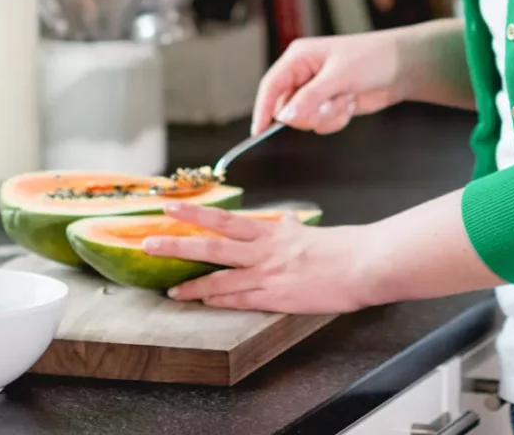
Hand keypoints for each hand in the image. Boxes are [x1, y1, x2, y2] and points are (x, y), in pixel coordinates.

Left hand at [145, 201, 378, 313]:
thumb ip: (292, 228)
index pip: (226, 220)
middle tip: (149, 239)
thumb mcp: (311, 232)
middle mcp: (265, 251)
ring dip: (193, 284)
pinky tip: (204, 304)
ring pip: (221, 278)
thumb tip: (286, 221)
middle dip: (179, 242)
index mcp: (273, 233)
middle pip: (213, 245)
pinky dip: (220, 302)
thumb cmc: (344, 247)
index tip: (170, 208)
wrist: (364, 263)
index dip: (195, 214)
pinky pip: (242, 300)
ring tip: (169, 288)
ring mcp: (269, 274)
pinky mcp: (279, 297)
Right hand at [251, 31, 403, 135]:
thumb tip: (284, 117)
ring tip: (346, 98)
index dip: (263, 108)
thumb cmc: (372, 59)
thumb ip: (310, 97)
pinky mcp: (329, 104)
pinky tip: (351, 102)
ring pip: (305, 119)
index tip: (258, 131)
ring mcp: (317, 91)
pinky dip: (337, 119)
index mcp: (299, 58)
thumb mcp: (339, 76)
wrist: (402, 67)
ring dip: (327, 115)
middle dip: (310, 113)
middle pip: (287, 108)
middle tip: (330, 103)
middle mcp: (304, 74)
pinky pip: (321, 123)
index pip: (271, 85)